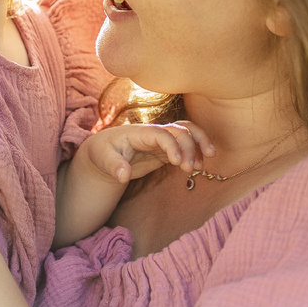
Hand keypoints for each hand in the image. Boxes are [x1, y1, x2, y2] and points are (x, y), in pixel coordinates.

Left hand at [82, 121, 214, 183]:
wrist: (104, 151)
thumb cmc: (103, 152)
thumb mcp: (103, 158)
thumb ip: (113, 166)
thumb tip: (123, 176)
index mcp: (139, 132)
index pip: (161, 134)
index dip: (172, 145)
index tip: (178, 162)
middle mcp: (153, 133)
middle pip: (179, 130)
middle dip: (190, 146)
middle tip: (192, 168)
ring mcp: (161, 140)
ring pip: (186, 133)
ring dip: (198, 144)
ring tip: (204, 163)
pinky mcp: (165, 150)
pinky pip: (185, 145)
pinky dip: (195, 152)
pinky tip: (199, 167)